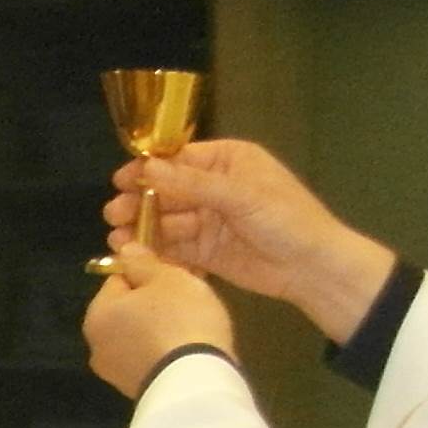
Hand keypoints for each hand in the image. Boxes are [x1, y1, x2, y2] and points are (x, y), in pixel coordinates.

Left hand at [85, 242, 237, 397]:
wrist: (196, 383)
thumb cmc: (180, 319)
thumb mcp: (167, 278)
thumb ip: (143, 262)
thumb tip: (125, 250)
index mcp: (97, 314)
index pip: (118, 280)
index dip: (148, 274)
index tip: (175, 276)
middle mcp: (97, 345)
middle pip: (128, 310)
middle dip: (155, 303)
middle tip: (189, 300)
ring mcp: (115, 373)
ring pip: (139, 337)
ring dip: (161, 328)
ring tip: (194, 326)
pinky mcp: (137, 392)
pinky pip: (151, 359)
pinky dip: (166, 351)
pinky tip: (189, 350)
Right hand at [114, 140, 394, 338]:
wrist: (313, 268)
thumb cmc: (286, 219)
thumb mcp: (241, 195)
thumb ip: (192, 184)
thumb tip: (148, 168)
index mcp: (228, 162)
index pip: (179, 159)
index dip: (148, 168)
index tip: (121, 179)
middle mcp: (215, 187)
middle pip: (167, 191)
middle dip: (140, 202)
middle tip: (114, 213)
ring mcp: (209, 220)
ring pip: (168, 220)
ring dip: (143, 228)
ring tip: (118, 238)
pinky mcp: (206, 251)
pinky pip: (175, 247)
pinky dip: (156, 250)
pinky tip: (135, 253)